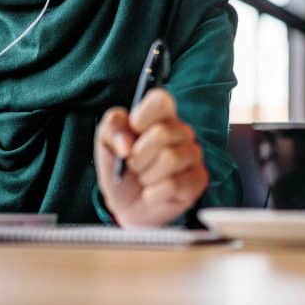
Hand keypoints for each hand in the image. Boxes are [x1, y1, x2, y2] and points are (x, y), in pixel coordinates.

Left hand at [95, 89, 208, 226]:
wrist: (126, 205)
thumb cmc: (120, 168)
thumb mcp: (106, 145)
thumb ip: (112, 130)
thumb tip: (126, 143)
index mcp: (160, 116)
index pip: (161, 99)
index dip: (143, 116)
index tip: (132, 131)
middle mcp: (181, 131)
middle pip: (163, 133)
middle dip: (138, 155)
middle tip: (133, 165)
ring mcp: (193, 155)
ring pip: (170, 158)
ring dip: (146, 175)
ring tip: (144, 179)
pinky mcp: (198, 180)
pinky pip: (174, 184)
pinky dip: (154, 193)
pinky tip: (153, 193)